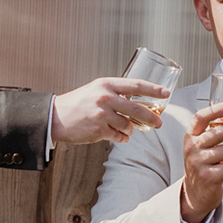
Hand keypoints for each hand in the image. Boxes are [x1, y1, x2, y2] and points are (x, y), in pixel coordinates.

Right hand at [51, 77, 168, 143]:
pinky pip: (119, 136)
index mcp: (106, 84)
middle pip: (137, 108)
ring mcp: (102, 114)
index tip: (166, 93)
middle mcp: (105, 97)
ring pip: (128, 125)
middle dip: (151, 117)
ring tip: (124, 129)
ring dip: (130, 129)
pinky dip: (122, 138)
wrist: (56, 117)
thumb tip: (139, 103)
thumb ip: (116, 93)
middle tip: (159, 123)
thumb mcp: (96, 90)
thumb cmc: (78, 103)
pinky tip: (118, 136)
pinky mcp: (99, 129)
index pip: (136, 85)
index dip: (153, 89)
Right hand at [180, 102, 222, 222]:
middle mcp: (192, 148)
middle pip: (220, 132)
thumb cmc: (204, 165)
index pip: (201, 117)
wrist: (196, 193)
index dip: (217, 110)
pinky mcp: (207, 177)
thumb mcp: (205, 145)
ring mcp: (198, 162)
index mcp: (192, 136)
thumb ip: (217, 128)